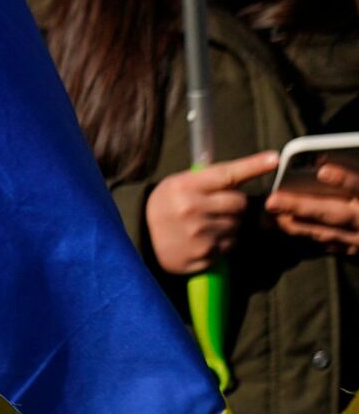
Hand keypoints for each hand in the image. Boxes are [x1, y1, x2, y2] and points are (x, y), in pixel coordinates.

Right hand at [144, 153, 276, 274]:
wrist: (140, 240)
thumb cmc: (164, 207)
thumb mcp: (176, 185)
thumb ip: (207, 179)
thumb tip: (244, 169)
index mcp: (184, 186)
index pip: (227, 174)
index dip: (253, 165)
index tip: (274, 159)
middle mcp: (192, 209)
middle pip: (239, 202)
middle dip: (234, 204)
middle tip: (216, 207)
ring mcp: (199, 234)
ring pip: (237, 225)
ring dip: (229, 224)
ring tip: (206, 225)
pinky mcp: (205, 254)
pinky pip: (231, 245)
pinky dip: (223, 242)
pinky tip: (204, 240)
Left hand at [267, 161, 358, 254]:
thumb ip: (352, 178)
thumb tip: (319, 162)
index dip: (345, 180)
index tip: (322, 171)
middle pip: (334, 213)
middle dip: (301, 207)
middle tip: (272, 201)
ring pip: (326, 233)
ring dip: (296, 226)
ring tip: (268, 217)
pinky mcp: (355, 253)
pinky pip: (327, 246)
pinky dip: (305, 237)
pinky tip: (284, 229)